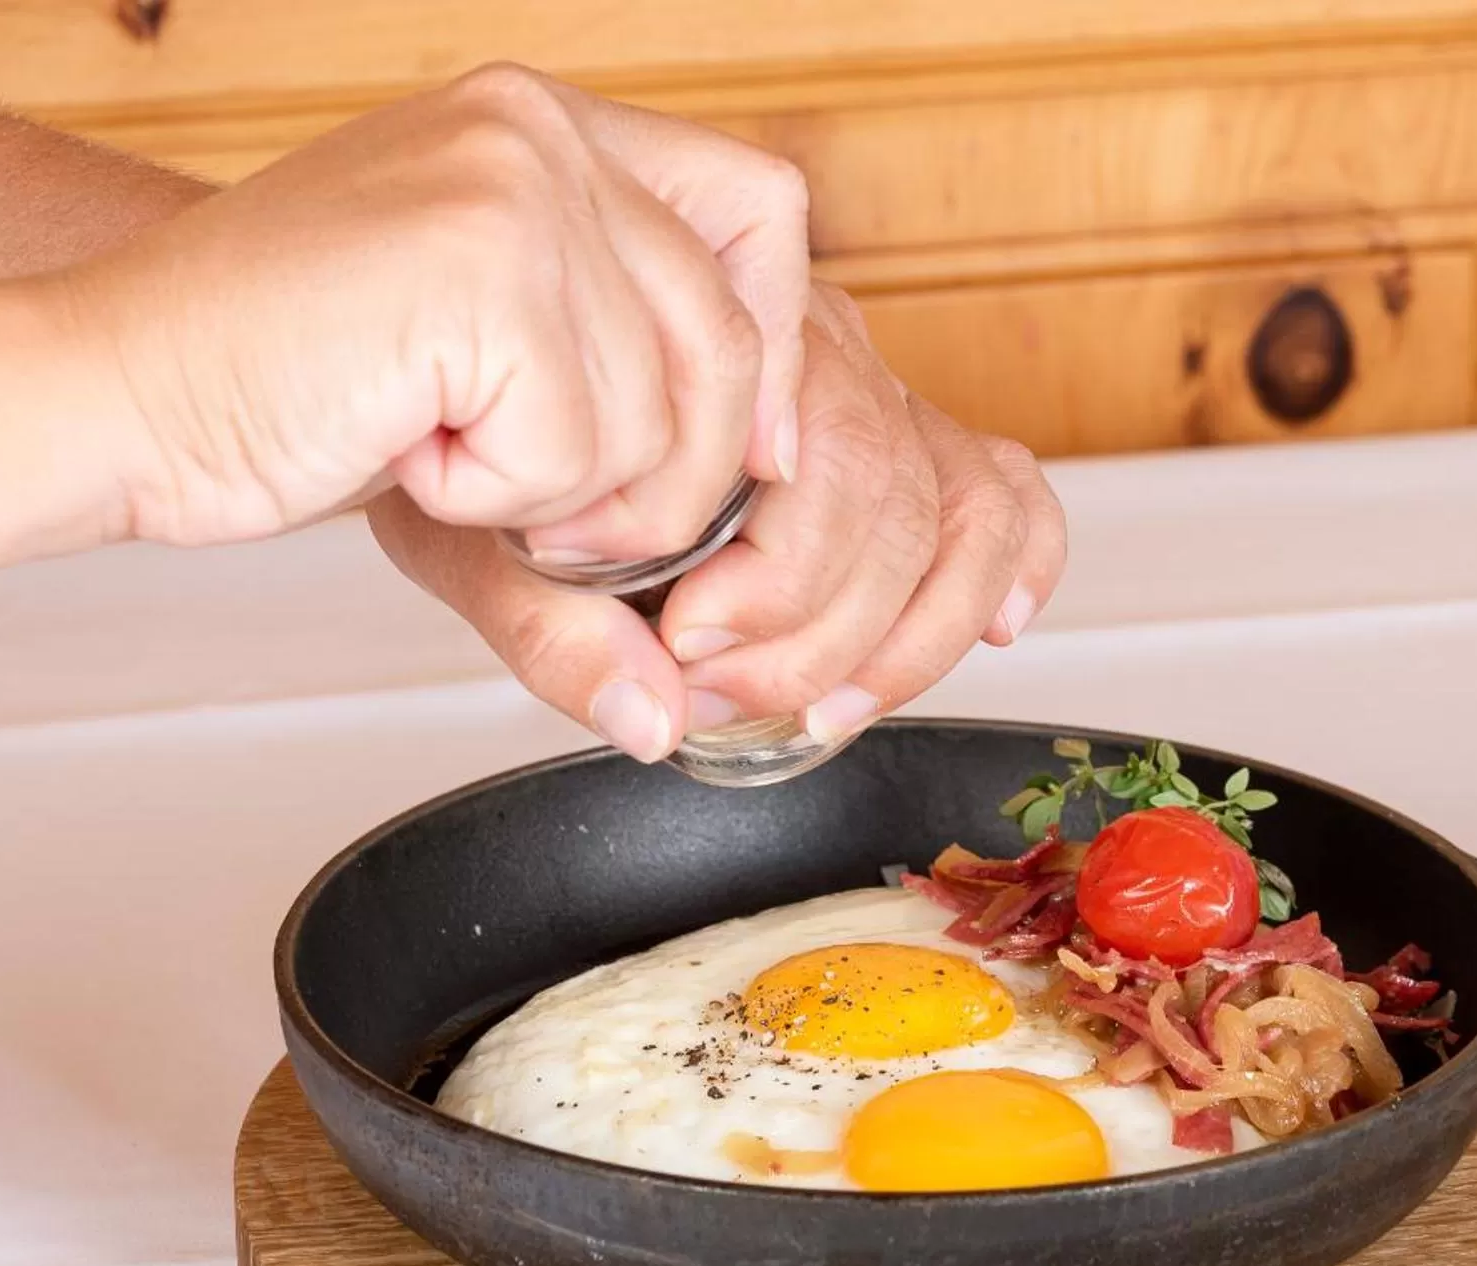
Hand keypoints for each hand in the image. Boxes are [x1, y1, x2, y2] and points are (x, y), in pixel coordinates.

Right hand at [62, 63, 808, 556]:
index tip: (761, 456)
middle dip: (675, 480)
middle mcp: (539, 132)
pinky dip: (495, 497)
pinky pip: (579, 447)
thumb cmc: (280, 391)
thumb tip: (672, 715)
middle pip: (732, 337)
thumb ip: (614, 519)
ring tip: (439, 449)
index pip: (761, 208)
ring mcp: (512, 185)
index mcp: (550, 130)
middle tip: (549, 515)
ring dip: (560, 494)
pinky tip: (400, 441)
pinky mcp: (480, 265)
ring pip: (661, 415)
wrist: (115, 394)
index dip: (780, 346)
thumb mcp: (489, 436)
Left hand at [371, 285, 1066, 759]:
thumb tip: (655, 719)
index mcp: (723, 335)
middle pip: (895, 496)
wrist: (463, 367)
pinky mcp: (905, 442)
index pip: (820, 462)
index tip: (686, 645)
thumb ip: (553, 628)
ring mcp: (874, 391)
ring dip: (909, 636)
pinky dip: (1013, 567)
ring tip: (821, 705)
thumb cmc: (474, 440)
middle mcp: (817, 346)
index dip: (777, 584)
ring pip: (964, 507)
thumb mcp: (467, 532)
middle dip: (821, 630)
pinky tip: (994, 630)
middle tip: (720, 692)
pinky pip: (1008, 492)